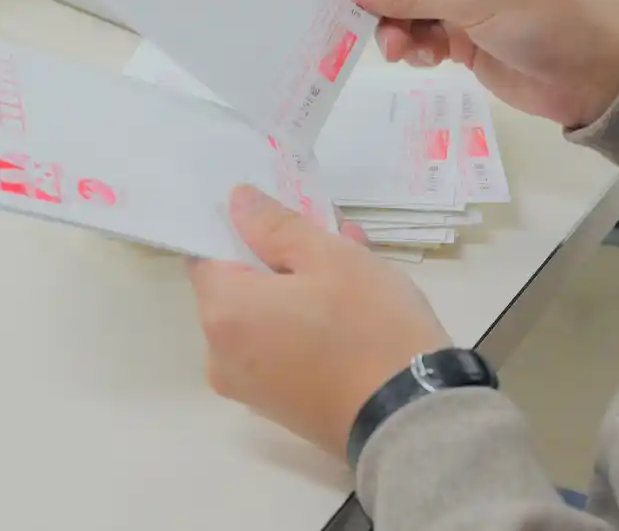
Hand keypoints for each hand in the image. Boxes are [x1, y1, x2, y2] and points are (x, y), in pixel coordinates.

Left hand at [188, 185, 450, 459]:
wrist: (411, 418)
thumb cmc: (368, 326)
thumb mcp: (330, 257)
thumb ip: (275, 226)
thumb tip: (236, 201)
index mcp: (223, 313)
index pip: (207, 254)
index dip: (241, 228)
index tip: (281, 216)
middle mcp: (221, 356)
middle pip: (239, 288)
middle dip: (282, 257)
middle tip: (335, 236)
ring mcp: (250, 389)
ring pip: (266, 317)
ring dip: (301, 288)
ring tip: (358, 265)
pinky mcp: (281, 408)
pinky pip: (281, 349)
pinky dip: (305, 324)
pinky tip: (353, 308)